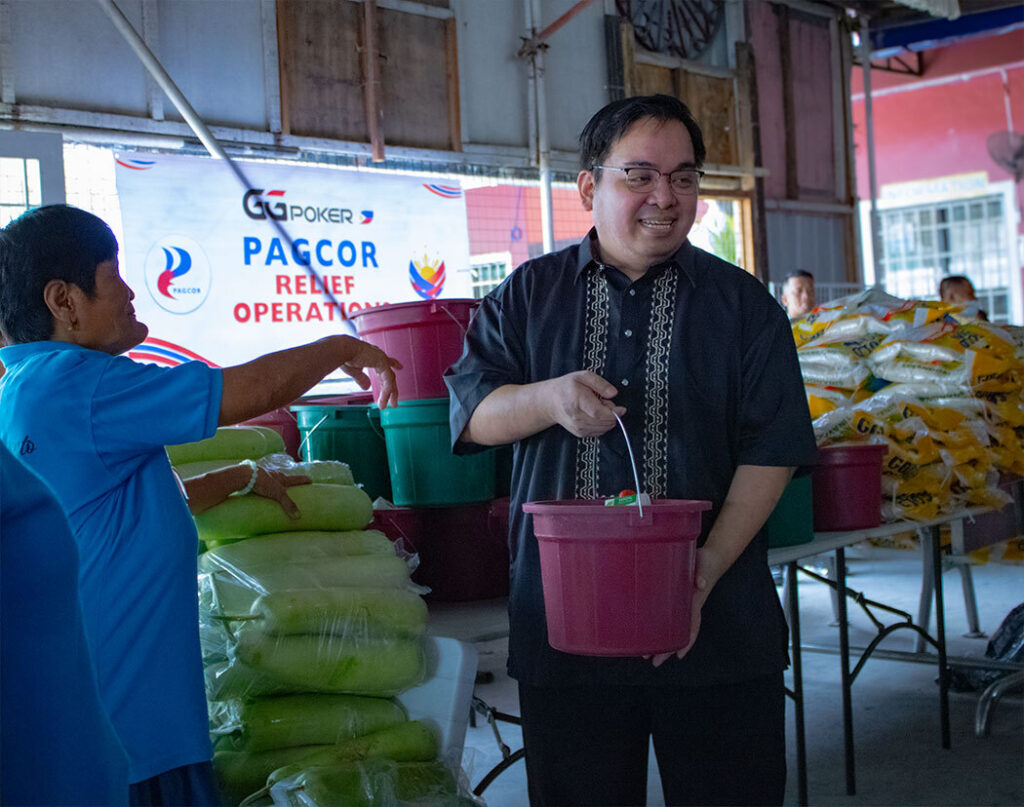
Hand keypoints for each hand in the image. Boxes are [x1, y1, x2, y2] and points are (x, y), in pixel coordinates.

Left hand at [251, 469, 310, 518]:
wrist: (243, 476)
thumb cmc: (262, 482)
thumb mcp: (278, 493)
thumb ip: (288, 504)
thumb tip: (298, 516)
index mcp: (281, 478)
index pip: (296, 479)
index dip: (303, 480)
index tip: (310, 481)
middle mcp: (273, 476)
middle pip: (283, 479)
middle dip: (288, 483)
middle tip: (292, 487)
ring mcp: (263, 479)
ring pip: (271, 482)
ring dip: (274, 486)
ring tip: (276, 493)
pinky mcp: (253, 482)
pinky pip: (261, 487)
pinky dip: (263, 490)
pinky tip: (262, 496)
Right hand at [338, 336, 401, 407]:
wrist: (342, 350)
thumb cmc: (344, 356)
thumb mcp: (353, 370)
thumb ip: (361, 378)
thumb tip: (367, 387)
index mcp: (372, 356)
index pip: (385, 361)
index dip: (393, 364)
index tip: (399, 367)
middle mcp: (379, 356)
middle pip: (389, 375)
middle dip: (392, 389)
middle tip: (394, 402)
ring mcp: (382, 359)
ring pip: (390, 380)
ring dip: (390, 394)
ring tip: (391, 406)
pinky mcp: (382, 363)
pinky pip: (387, 381)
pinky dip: (386, 393)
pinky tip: (384, 402)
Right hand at [543, 371, 625, 437]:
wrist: (551, 402)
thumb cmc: (567, 387)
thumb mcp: (583, 376)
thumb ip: (600, 383)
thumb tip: (613, 393)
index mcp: (577, 402)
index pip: (599, 413)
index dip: (613, 412)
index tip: (621, 408)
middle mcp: (577, 418)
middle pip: (604, 422)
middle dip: (611, 414)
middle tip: (604, 402)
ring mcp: (578, 428)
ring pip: (604, 429)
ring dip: (607, 419)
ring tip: (597, 407)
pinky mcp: (580, 434)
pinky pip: (600, 432)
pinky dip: (602, 424)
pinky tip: (595, 415)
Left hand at [647, 547, 718, 666]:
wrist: (710, 557)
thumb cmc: (706, 562)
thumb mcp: (703, 566)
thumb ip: (701, 574)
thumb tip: (701, 584)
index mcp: (695, 602)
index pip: (691, 626)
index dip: (686, 641)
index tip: (678, 655)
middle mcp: (689, 607)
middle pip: (680, 633)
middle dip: (667, 649)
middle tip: (653, 661)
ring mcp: (682, 604)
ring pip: (673, 628)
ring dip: (662, 641)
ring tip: (646, 653)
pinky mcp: (676, 598)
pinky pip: (669, 618)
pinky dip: (661, 627)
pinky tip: (649, 632)